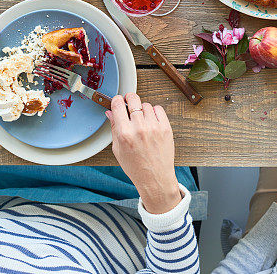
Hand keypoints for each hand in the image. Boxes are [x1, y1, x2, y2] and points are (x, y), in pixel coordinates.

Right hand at [106, 93, 180, 214]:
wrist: (155, 177)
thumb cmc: (136, 166)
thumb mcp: (118, 149)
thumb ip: (114, 128)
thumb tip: (110, 113)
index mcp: (124, 134)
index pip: (118, 106)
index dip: (117, 100)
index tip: (118, 101)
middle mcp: (139, 128)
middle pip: (134, 100)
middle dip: (129, 98)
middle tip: (129, 102)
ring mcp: (154, 127)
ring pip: (146, 105)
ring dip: (142, 109)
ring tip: (141, 120)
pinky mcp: (166, 128)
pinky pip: (159, 109)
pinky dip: (154, 112)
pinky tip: (151, 120)